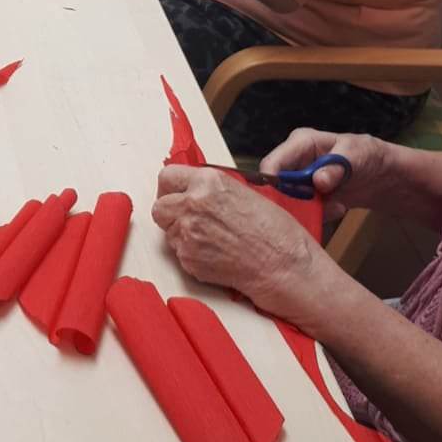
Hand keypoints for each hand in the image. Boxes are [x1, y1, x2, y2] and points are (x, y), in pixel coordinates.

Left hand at [152, 165, 324, 323]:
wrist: (282, 265)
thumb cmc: (274, 231)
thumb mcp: (244, 193)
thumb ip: (212, 189)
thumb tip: (194, 190)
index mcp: (208, 181)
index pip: (167, 177)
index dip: (171, 188)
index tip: (176, 195)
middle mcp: (193, 204)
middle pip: (160, 207)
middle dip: (171, 213)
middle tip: (188, 219)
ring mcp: (187, 233)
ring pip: (167, 232)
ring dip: (181, 234)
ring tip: (210, 238)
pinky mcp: (188, 258)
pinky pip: (179, 254)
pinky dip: (192, 254)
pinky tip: (215, 253)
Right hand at [259, 129, 395, 212]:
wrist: (382, 176)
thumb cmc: (368, 155)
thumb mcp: (357, 155)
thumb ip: (337, 166)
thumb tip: (317, 180)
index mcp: (299, 143)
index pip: (272, 163)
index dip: (270, 183)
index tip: (280, 202)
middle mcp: (293, 162)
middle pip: (274, 187)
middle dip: (292, 202)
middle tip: (316, 208)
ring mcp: (298, 182)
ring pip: (286, 203)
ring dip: (309, 210)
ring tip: (336, 205)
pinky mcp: (306, 198)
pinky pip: (302, 213)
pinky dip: (318, 216)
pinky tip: (337, 207)